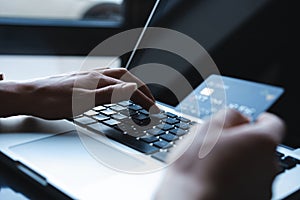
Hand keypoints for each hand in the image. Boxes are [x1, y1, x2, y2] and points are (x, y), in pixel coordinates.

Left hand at [0, 68, 158, 118]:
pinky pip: (107, 80)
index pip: (129, 87)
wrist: (30, 96)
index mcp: (98, 80)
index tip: (154, 108)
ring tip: (139, 94)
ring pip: (117, 77)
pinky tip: (115, 90)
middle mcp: (95, 76)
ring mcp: (88, 78)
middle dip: (142, 88)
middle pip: (126, 78)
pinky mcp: (82, 82)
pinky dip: (118, 84)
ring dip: (131, 84)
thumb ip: (109, 94)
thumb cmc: (52, 100)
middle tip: (151, 101)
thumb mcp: (83, 101)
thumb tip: (132, 88)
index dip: (144, 98)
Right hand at [155, 109, 284, 199]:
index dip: (258, 120)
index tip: (247, 122)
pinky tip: (216, 179)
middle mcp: (269, 166)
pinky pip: (248, 183)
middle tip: (219, 144)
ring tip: (213, 164)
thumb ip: (229, 115)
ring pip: (254, 166)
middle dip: (243, 142)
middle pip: (261, 146)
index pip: (272, 123)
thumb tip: (239, 117)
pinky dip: (237, 178)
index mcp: (261, 143)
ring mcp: (263, 186)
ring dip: (239, 161)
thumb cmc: (196, 169)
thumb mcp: (207, 128)